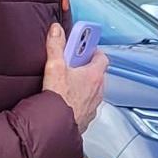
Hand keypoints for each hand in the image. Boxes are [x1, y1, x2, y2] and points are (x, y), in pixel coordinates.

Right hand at [42, 20, 108, 135]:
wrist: (55, 127)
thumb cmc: (59, 100)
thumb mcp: (55, 67)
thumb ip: (56, 46)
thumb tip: (56, 31)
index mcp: (94, 75)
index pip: (102, 57)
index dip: (92, 51)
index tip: (83, 47)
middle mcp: (98, 91)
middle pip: (97, 74)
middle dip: (85, 68)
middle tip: (71, 65)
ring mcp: (94, 105)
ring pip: (92, 91)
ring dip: (83, 86)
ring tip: (67, 84)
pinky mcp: (87, 118)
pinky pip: (87, 105)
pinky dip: (80, 101)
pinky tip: (66, 101)